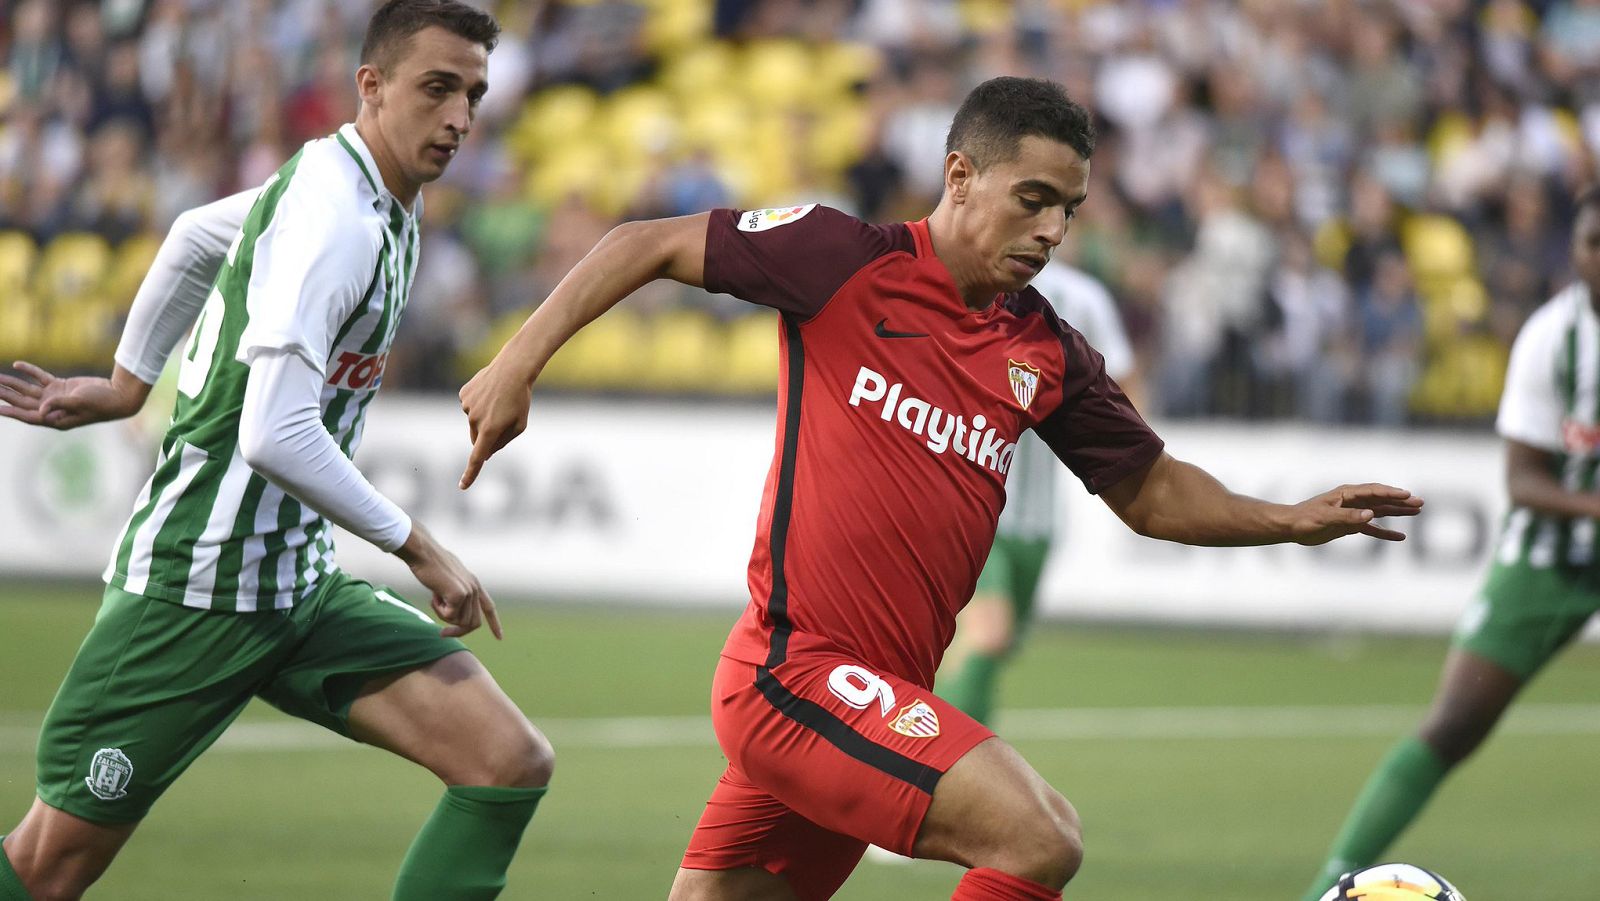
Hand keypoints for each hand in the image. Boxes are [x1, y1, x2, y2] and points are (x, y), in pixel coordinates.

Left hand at [0, 362, 148, 429]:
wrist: (118, 396)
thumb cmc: (101, 404)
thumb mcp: (80, 403)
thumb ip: (59, 404)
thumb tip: (39, 409)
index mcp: (55, 419)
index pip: (28, 415)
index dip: (11, 411)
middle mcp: (52, 409)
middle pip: (23, 401)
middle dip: (6, 395)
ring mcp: (55, 397)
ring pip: (28, 389)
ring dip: (12, 383)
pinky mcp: (61, 386)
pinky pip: (40, 377)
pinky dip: (29, 371)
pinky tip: (16, 365)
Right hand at [395, 521, 502, 639]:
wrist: (424, 553)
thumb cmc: (430, 565)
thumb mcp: (447, 580)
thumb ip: (454, 593)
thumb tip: (454, 612)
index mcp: (474, 584)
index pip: (488, 607)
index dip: (495, 624)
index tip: (500, 638)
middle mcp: (475, 588)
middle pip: (473, 623)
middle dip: (457, 631)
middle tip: (442, 633)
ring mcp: (469, 591)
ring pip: (460, 622)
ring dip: (444, 616)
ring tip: (436, 599)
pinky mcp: (460, 595)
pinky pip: (449, 616)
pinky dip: (439, 611)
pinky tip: (434, 595)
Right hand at [457, 361, 533, 489]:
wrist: (513, 369)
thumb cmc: (520, 399)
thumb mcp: (519, 425)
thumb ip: (503, 441)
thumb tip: (485, 452)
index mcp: (490, 430)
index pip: (477, 458)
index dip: (470, 473)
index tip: (462, 486)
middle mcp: (475, 420)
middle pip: (477, 439)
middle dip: (487, 437)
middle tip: (502, 420)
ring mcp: (467, 407)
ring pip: (473, 422)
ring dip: (483, 417)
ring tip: (498, 401)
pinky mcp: (464, 395)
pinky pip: (469, 406)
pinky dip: (478, 403)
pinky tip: (489, 392)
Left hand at [1287, 483, 1423, 545]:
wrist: (1291, 527)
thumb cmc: (1304, 519)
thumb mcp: (1325, 518)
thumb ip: (1348, 517)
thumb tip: (1371, 515)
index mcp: (1346, 494)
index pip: (1374, 491)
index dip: (1391, 493)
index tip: (1407, 496)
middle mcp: (1352, 501)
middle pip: (1381, 500)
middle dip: (1400, 501)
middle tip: (1420, 503)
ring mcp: (1353, 513)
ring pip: (1380, 512)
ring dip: (1397, 512)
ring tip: (1417, 512)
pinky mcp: (1350, 525)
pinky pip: (1372, 529)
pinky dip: (1385, 532)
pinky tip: (1400, 537)